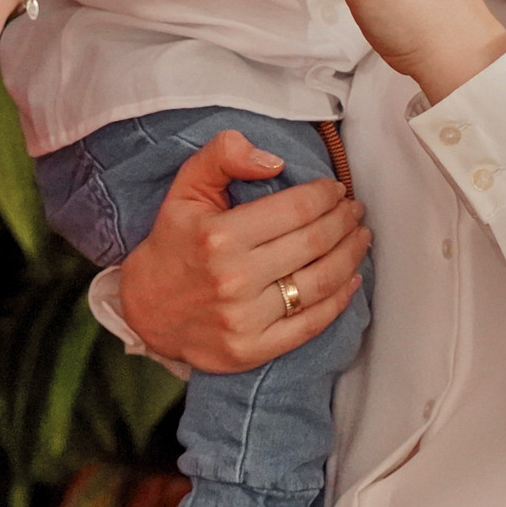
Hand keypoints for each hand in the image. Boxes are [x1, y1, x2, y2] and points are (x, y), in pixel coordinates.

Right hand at [120, 131, 370, 374]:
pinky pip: (311, 324)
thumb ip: (222, 156)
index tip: (335, 189)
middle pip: (314, 244)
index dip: (324, 196)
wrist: (145, 309)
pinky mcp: (252, 350)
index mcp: (219, 236)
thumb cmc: (173, 245)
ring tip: (360, 237)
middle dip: (343, 221)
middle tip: (353, 210)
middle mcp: (233, 278)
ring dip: (351, 256)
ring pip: (320, 283)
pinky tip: (351, 279)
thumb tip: (272, 160)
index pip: (295, 209)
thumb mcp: (186, 189)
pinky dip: (340, 300)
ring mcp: (244, 319)